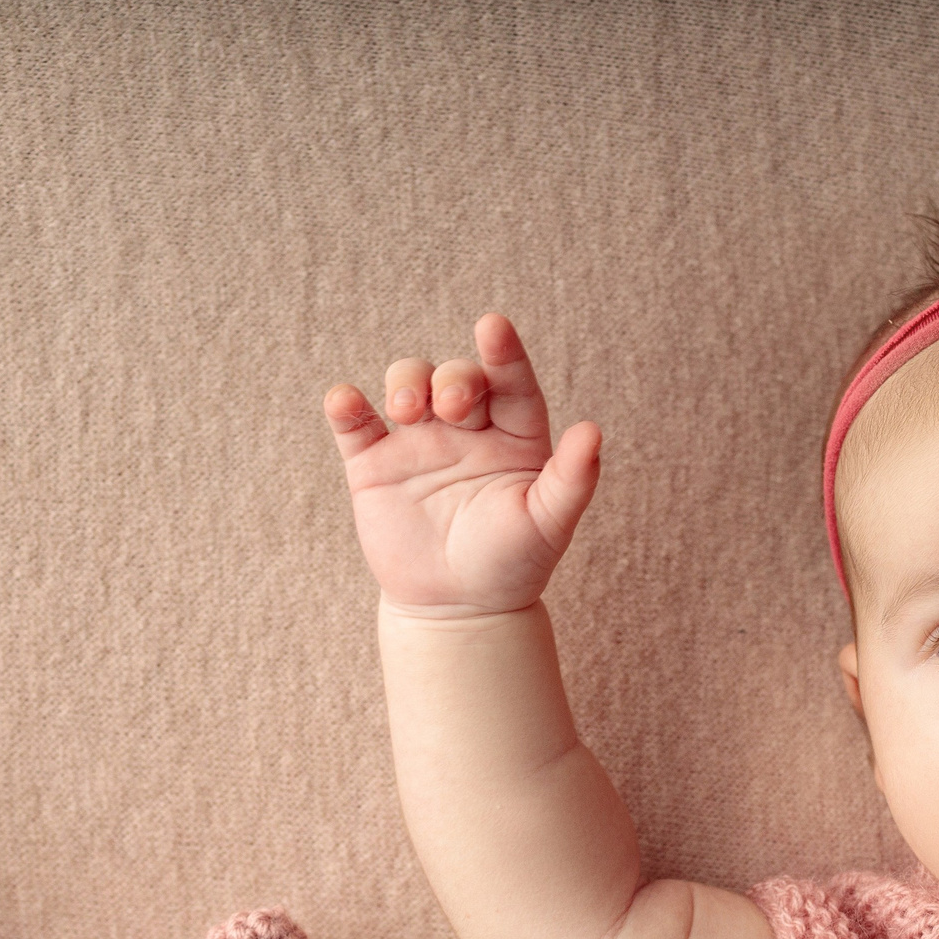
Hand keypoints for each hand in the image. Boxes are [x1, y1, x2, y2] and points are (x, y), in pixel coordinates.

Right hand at [325, 313, 602, 615]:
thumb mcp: (547, 524)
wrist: (458, 610)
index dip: (504, 353)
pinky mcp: (374, 465)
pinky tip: (345, 402)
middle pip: (457, 377)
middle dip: (453, 379)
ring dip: (405, 382)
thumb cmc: (513, 564)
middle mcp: (467, 429)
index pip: (511, 382)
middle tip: (451, 404)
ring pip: (408, 384)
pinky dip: (345, 407)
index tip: (494, 327)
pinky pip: (355, 424)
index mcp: (515, 434)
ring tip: (407, 409)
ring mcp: (418, 442)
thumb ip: (571, 479)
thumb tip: (593, 431)